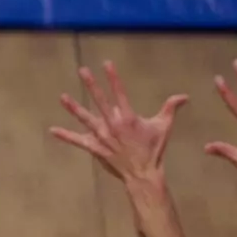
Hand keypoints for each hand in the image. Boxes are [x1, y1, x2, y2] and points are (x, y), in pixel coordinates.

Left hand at [48, 61, 186, 183]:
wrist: (143, 173)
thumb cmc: (154, 149)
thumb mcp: (164, 126)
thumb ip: (171, 108)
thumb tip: (184, 96)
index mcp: (128, 117)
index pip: (119, 92)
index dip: (113, 77)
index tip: (106, 63)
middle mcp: (112, 125)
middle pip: (100, 100)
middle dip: (91, 84)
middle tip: (82, 70)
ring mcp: (102, 136)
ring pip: (85, 118)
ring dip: (73, 108)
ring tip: (62, 97)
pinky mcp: (95, 148)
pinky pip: (77, 141)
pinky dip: (65, 136)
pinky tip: (52, 130)